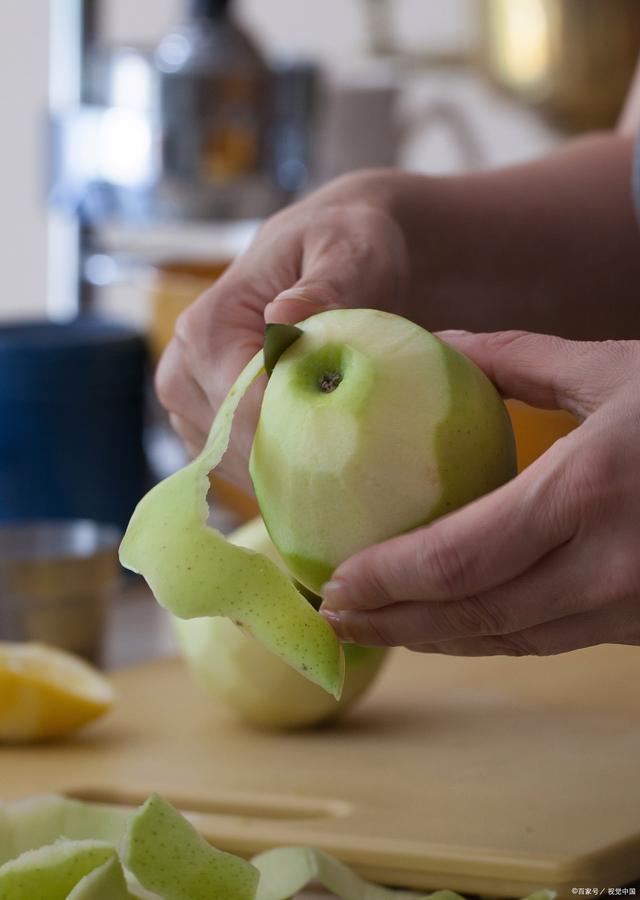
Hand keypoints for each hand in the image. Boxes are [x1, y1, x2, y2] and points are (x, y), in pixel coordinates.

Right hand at [155, 173, 408, 490]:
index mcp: (206, 330)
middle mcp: (183, 374)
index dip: (305, 431)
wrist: (331, 257)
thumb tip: (285, 317)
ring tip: (349, 431)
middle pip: (242, 449)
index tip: (363, 432)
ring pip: (244, 469)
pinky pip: (246, 472)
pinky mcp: (208, 433)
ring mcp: (189, 409)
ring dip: (300, 463)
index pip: (246, 411)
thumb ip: (326, 287)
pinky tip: (327, 442)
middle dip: (307, 452)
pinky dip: (288, 468)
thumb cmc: (342, 248)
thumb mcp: (350, 252)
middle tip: (369, 438)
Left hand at [321, 331, 639, 655]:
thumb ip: (520, 359)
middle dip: (392, 623)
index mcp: (585, 490)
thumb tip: (441, 344)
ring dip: (436, 639)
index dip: (385, 579)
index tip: (332, 581)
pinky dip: (490, 634)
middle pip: (473, 614)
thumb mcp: (616, 372)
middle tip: (334, 616)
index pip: (457, 558)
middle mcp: (606, 566)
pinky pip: (550, 640)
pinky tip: (453, 623)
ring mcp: (630, 606)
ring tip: (376, 627)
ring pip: (511, 639)